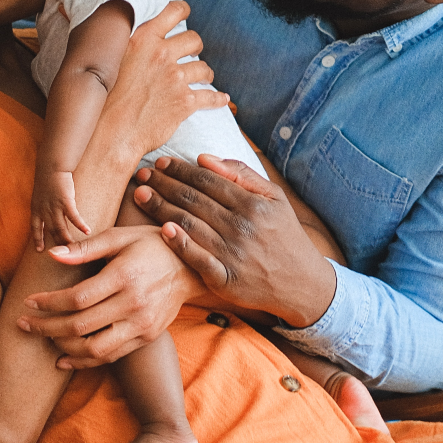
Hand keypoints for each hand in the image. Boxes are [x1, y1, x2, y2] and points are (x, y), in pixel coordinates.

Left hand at [16, 225, 199, 367]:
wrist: (190, 266)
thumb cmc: (150, 244)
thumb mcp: (119, 237)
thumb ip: (85, 248)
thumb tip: (52, 254)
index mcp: (124, 276)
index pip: (78, 298)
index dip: (49, 303)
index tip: (29, 302)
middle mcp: (134, 304)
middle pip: (80, 326)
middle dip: (46, 327)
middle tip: (24, 323)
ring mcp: (142, 325)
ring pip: (94, 349)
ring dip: (62, 348)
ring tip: (43, 338)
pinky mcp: (146, 337)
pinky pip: (110, 356)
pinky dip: (84, 361)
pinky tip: (64, 357)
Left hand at [31, 169, 90, 251]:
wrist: (51, 165)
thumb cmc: (47, 175)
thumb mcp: (40, 192)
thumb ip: (43, 202)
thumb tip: (47, 208)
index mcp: (36, 208)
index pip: (35, 228)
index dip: (37, 239)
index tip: (40, 250)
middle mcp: (44, 211)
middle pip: (51, 232)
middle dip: (57, 244)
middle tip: (65, 253)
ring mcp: (54, 207)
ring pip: (61, 229)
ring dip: (68, 240)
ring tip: (76, 248)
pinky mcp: (65, 202)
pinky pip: (73, 217)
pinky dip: (80, 225)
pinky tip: (87, 232)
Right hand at [102, 1, 229, 161]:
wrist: (109, 133)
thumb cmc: (104, 100)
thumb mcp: (110, 61)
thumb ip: (127, 45)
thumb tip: (134, 38)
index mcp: (142, 39)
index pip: (172, 12)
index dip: (182, 10)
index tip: (185, 12)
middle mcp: (161, 54)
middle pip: (193, 39)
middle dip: (194, 46)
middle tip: (191, 52)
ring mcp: (175, 78)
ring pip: (203, 68)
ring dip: (205, 73)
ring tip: (203, 77)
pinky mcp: (185, 101)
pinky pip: (210, 96)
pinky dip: (218, 99)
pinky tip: (222, 99)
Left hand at [134, 155, 336, 327]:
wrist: (302, 284)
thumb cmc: (283, 234)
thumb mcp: (274, 198)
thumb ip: (242, 175)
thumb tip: (204, 158)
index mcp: (251, 204)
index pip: (207, 180)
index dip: (181, 170)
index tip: (161, 162)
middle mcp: (241, 227)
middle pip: (193, 199)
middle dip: (163, 184)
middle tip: (141, 174)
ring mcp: (232, 255)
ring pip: (189, 224)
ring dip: (161, 208)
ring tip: (140, 194)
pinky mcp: (226, 280)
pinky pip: (197, 260)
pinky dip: (179, 244)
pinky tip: (161, 229)